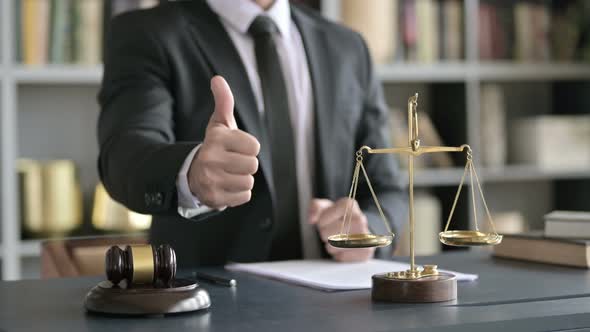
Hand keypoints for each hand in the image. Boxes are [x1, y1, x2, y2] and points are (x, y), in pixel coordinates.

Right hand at [188, 76, 260, 207]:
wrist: (193, 174)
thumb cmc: (215, 147)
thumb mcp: (219, 124)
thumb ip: (223, 101)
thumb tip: (218, 79)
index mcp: (216, 139)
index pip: (254, 146)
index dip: (249, 147)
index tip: (236, 147)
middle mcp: (210, 159)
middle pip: (253, 165)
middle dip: (246, 164)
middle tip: (232, 163)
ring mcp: (211, 180)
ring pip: (249, 182)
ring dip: (243, 179)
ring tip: (229, 174)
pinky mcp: (214, 198)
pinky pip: (244, 197)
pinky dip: (239, 194)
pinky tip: (227, 186)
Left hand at [309, 198, 374, 261]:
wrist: (357, 227)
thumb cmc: (338, 217)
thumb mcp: (325, 207)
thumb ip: (315, 207)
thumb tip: (312, 219)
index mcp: (350, 205)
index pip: (323, 219)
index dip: (321, 222)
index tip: (325, 221)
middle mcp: (360, 219)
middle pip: (328, 234)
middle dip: (325, 235)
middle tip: (332, 231)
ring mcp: (365, 235)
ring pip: (335, 247)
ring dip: (331, 246)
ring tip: (337, 239)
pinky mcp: (366, 251)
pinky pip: (342, 257)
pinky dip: (339, 255)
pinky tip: (343, 248)